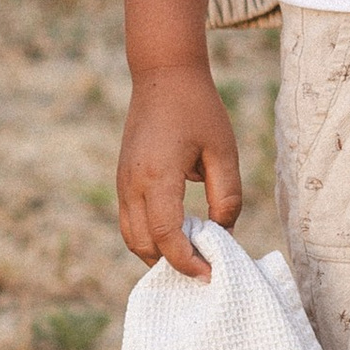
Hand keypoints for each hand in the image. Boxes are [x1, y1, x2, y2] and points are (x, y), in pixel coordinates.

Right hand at [117, 64, 241, 276]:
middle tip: (204, 270)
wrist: (162, 75)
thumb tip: (223, 231)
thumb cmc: (198, 109)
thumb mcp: (223, 151)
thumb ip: (227, 196)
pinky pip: (130, 221)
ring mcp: (123, 182)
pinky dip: (149, 237)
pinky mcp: (123, 179)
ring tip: (190, 257)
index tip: (210, 274)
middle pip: (144, 245)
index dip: (188, 261)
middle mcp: (132, 184)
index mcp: (158, 177)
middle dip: (172, 264)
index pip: (167, 236)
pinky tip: (177, 236)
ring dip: (157, 254)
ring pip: (132, 237)